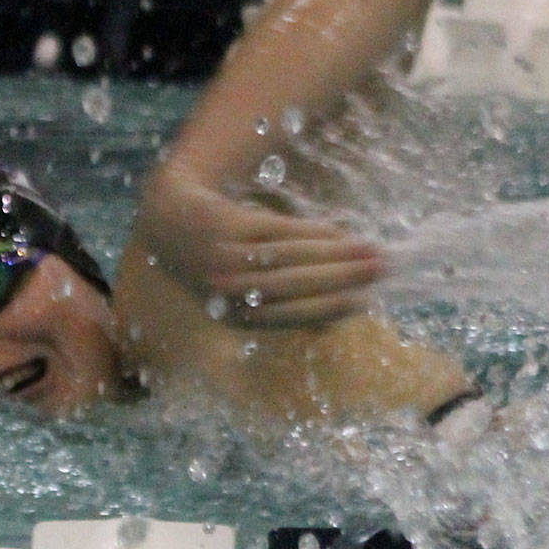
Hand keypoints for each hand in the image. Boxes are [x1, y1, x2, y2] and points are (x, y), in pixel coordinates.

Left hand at [132, 163, 386, 327]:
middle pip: (295, 285)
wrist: (169, 219)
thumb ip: (280, 310)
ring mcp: (225, 256)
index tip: (365, 300)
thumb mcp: (241, 295)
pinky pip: (280, 231)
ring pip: (291, 258)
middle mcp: (228, 291)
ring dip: (335, 254)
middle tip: (380, 270)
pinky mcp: (228, 225)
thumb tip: (329, 329)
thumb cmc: (216, 263)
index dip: (330, 308)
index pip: (291, 315)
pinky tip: (339, 232)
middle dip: (342, 278)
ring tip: (369, 250)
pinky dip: (314, 232)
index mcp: (234, 317)